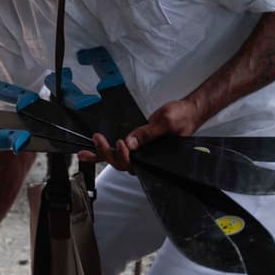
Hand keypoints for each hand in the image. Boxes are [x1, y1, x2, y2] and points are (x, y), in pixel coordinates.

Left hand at [79, 97, 202, 170]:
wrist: (188, 111)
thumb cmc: (182, 118)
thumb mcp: (166, 122)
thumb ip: (148, 133)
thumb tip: (130, 142)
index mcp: (154, 157)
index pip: (133, 164)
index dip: (123, 156)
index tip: (122, 142)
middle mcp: (145, 157)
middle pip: (121, 163)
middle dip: (106, 153)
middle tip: (98, 138)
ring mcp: (140, 151)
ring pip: (117, 158)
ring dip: (101, 154)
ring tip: (86, 151)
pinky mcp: (137, 143)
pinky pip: (120, 149)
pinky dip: (104, 150)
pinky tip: (92, 149)